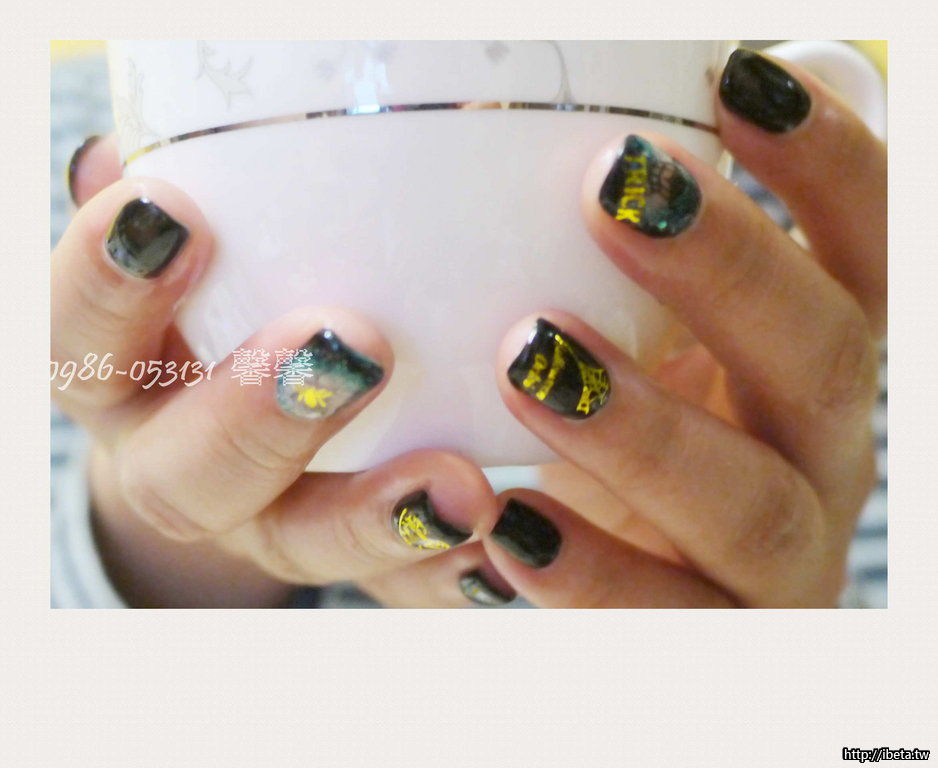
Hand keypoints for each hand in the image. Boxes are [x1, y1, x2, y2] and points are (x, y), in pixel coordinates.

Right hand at [56, 137, 511, 607]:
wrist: (226, 424)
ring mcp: (261, 526)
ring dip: (375, 517)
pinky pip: (386, 589)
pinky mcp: (342, 556)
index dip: (106, 288)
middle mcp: (177, 466)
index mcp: (122, 381)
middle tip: (354, 347)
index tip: (172, 214)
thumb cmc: (212, 306)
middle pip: (187, 472)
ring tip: (461, 489)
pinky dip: (442, 573)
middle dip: (261, 415)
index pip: (76, 340)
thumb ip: (170, 206)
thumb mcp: (184, 253)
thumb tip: (128, 158)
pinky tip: (499, 549)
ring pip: (296, 543)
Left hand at [484, 49, 884, 606]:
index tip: (741, 81)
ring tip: (533, 358)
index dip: (830, 168)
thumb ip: (680, 250)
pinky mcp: (712, 638)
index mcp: (815, 363)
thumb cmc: (643, 428)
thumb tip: (716, 92)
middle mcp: (818, 455)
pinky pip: (663, 619)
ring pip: (749, 503)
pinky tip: (508, 527)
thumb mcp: (662, 331)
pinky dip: (588, 573)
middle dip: (730, 272)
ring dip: (646, 428)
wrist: (618, 571)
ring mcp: (777, 560)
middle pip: (824, 361)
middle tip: (616, 193)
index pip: (868, 255)